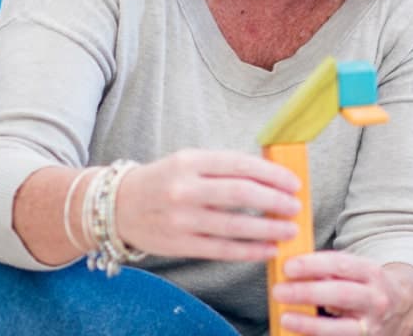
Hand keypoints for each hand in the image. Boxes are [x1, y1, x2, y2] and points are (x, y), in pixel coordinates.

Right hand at [114, 148, 301, 260]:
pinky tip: (269, 249)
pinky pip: (222, 250)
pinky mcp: (179, 245)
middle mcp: (184, 189)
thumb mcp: (189, 161)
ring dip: (268, 229)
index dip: (272, 174)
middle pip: (240, 195)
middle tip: (295, 206)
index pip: (240, 165)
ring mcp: (181, 219)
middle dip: (275, 201)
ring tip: (289, 229)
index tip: (293, 183)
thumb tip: (272, 177)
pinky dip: (250, 251)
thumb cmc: (164, 180)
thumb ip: (225, 167)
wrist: (117, 206)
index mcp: (190, 161)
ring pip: (234, 226)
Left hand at [272, 252, 412, 335]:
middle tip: (279, 290)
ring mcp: (372, 326)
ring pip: (340, 328)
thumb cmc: (369, 287)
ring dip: (309, 323)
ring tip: (285, 317)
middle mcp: (376, 300)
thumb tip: (294, 269)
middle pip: (341, 294)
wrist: (405, 309)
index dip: (314, 264)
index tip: (289, 266)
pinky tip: (297, 333)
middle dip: (308, 292)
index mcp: (372, 273)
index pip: (342, 264)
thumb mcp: (358, 272)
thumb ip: (331, 270)